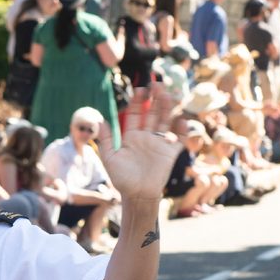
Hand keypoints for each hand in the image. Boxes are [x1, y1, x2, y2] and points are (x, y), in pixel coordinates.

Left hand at [98, 85, 181, 200]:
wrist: (136, 195)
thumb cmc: (121, 178)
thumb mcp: (109, 158)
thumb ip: (105, 139)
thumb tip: (98, 120)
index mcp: (131, 136)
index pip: (136, 113)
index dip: (138, 102)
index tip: (140, 90)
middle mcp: (147, 136)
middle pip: (153, 113)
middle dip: (155, 99)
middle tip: (157, 85)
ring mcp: (159, 143)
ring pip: (166, 121)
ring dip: (167, 108)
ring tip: (168, 95)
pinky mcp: (171, 152)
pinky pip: (178, 138)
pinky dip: (181, 129)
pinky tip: (181, 119)